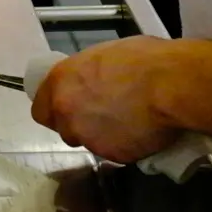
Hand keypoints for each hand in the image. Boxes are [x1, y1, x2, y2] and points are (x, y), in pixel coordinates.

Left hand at [30, 36, 183, 163]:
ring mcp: (89, 138)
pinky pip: (117, 153)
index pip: (40, 110)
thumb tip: (91, 83)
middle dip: (80, 124)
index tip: (68, 108)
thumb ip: (86, 75)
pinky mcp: (113, 155)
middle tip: (104, 115)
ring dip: (103, 136)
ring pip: (90, 142)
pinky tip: (143, 132)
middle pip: (64, 128)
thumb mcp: (103, 56)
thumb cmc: (143, 59)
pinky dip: (127, 146)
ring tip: (129, 122)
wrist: (171, 84)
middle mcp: (67, 113)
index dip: (55, 110)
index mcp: (60, 83)